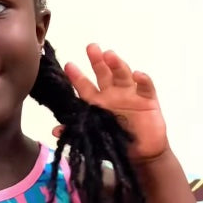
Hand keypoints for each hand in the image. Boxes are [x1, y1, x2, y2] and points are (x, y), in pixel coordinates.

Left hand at [52, 44, 167, 160]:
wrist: (141, 154)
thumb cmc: (116, 143)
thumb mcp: (94, 139)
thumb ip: (76, 133)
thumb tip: (55, 131)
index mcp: (97, 102)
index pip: (85, 86)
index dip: (77, 76)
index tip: (68, 65)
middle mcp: (113, 94)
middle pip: (104, 73)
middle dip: (97, 61)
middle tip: (91, 48)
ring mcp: (130, 94)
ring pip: (123, 75)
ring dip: (117, 64)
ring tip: (110, 55)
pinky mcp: (147, 100)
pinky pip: (146, 87)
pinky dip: (143, 80)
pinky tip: (137, 74)